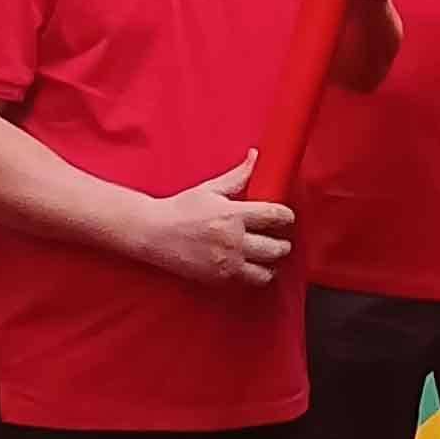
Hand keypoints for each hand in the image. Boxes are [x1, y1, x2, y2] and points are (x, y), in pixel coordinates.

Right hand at [146, 169, 296, 290]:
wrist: (153, 233)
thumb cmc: (180, 209)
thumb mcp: (210, 189)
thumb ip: (238, 176)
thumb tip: (255, 157)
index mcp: (232, 214)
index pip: (274, 216)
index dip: (286, 217)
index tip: (286, 217)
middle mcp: (233, 240)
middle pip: (276, 247)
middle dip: (283, 244)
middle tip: (280, 240)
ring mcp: (226, 262)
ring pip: (266, 272)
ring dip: (271, 264)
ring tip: (267, 258)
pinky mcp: (219, 278)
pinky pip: (248, 281)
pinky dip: (253, 274)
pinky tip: (250, 266)